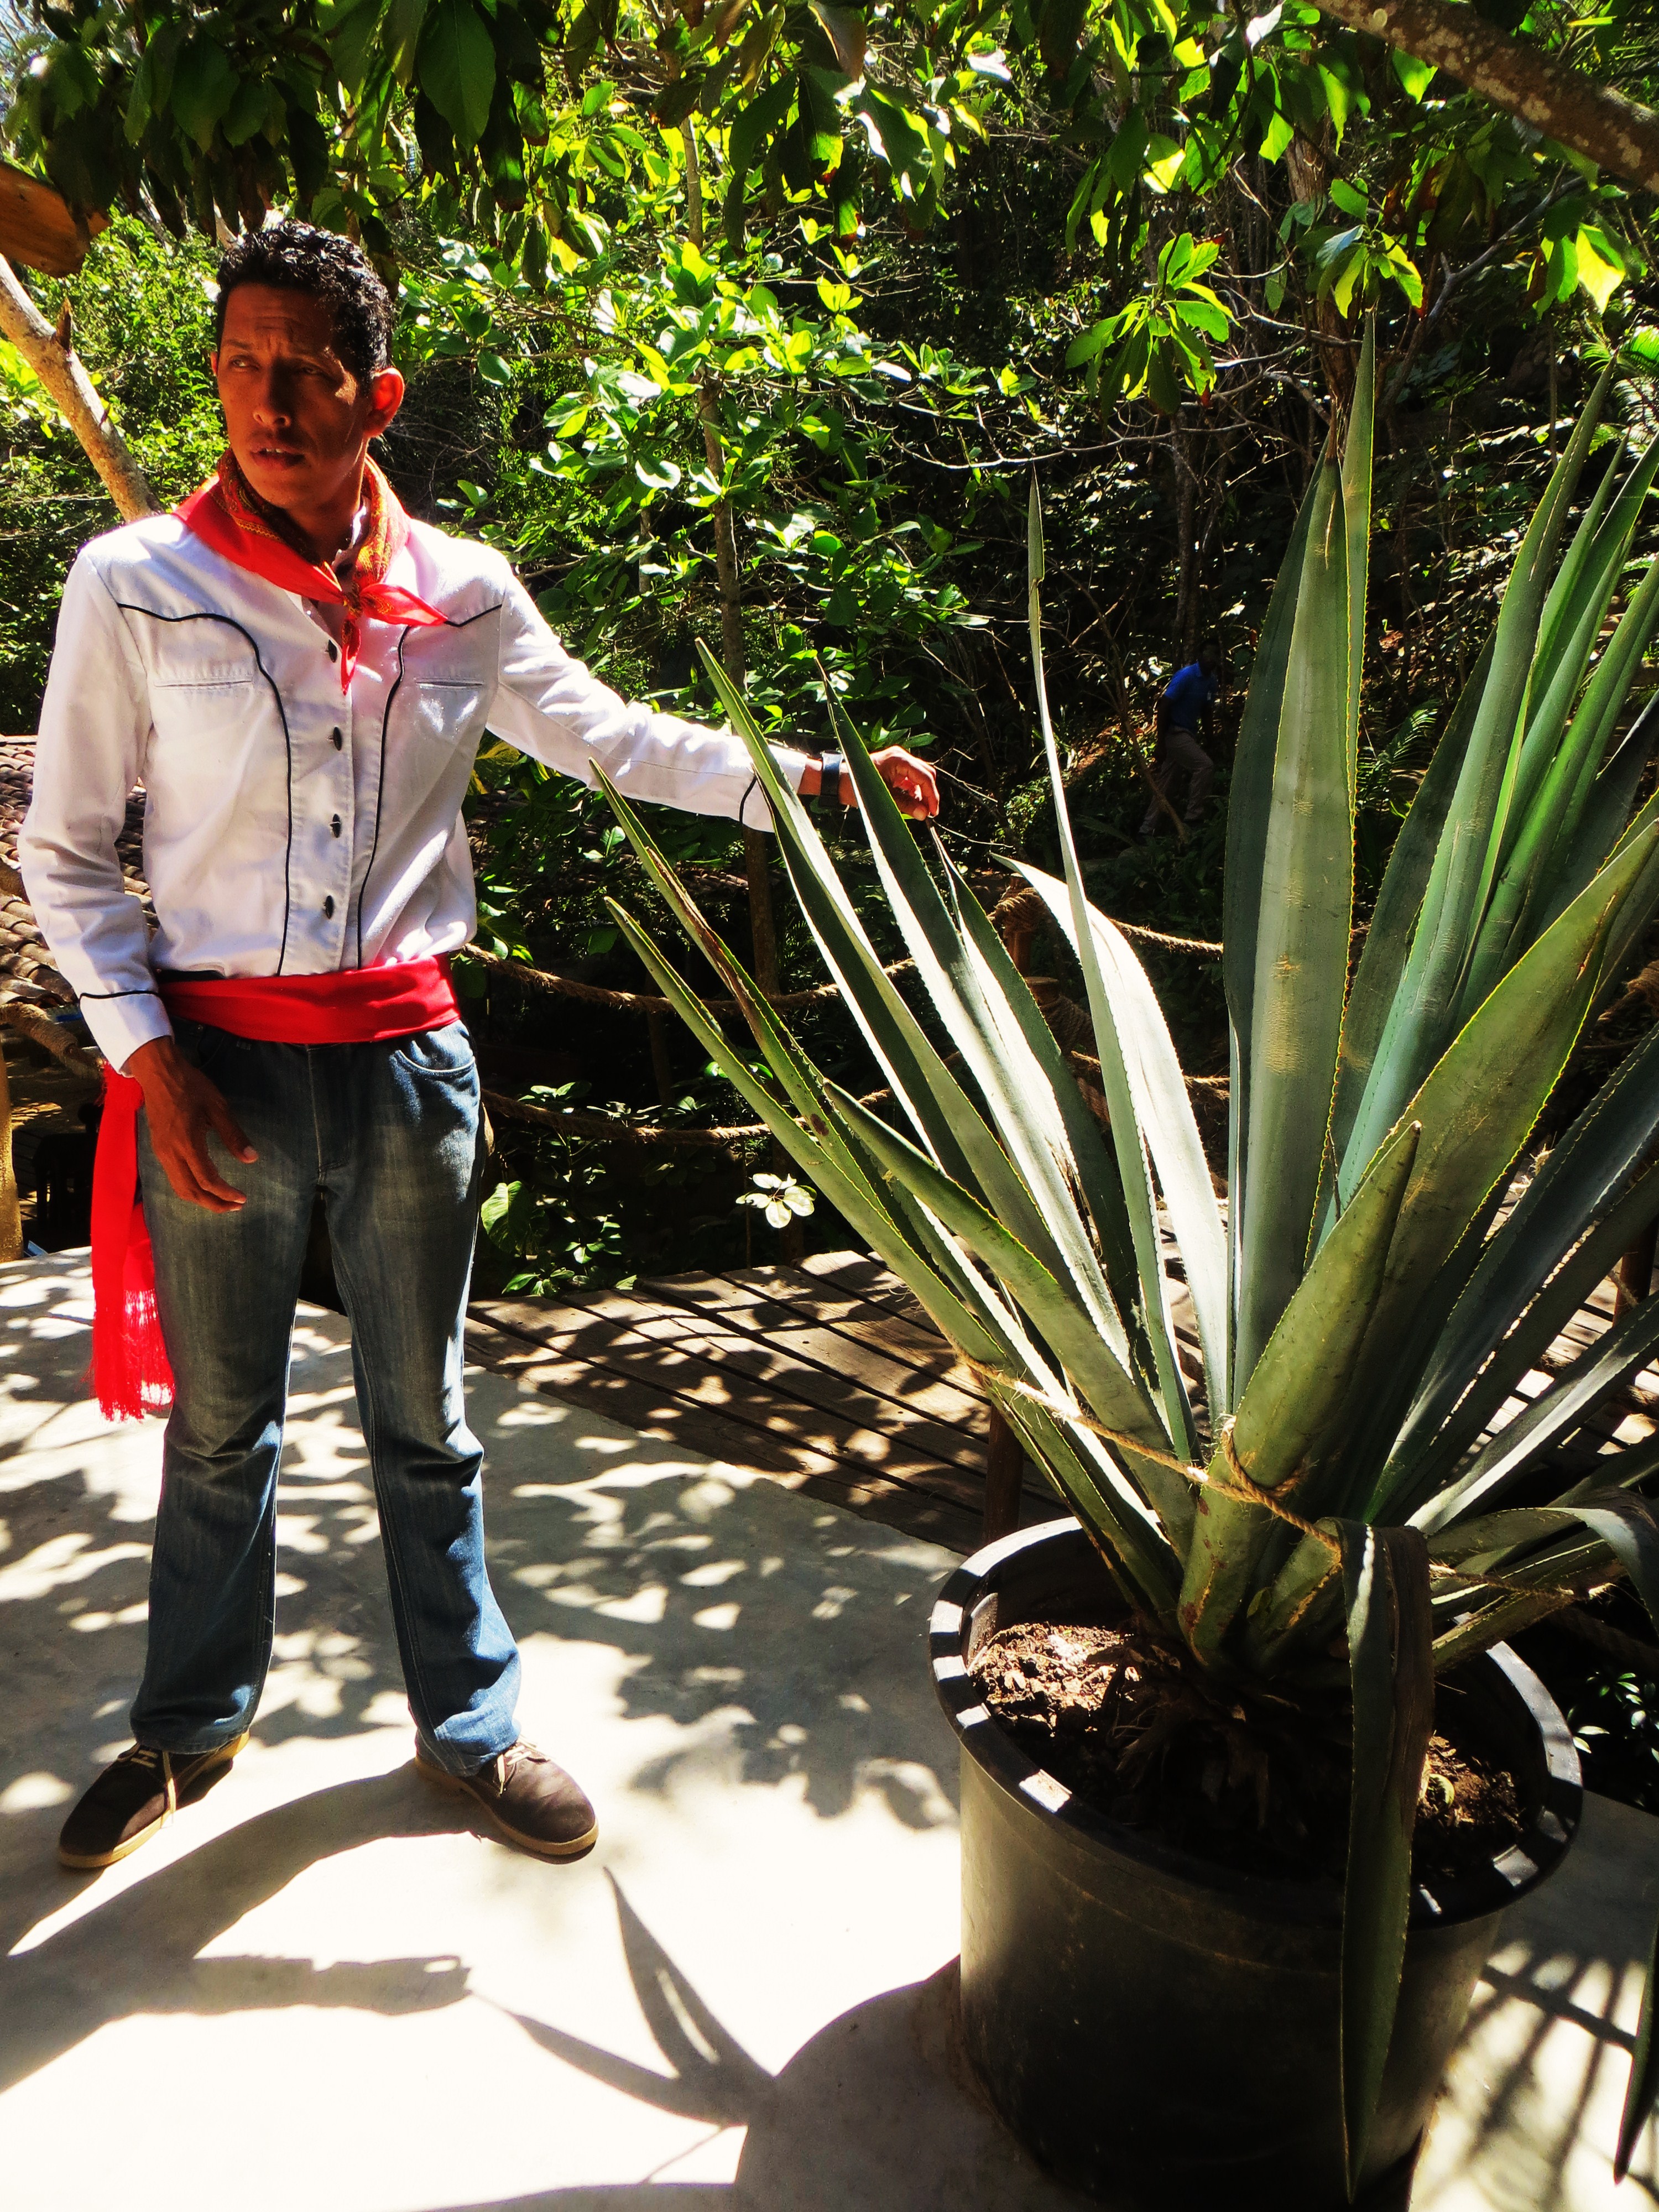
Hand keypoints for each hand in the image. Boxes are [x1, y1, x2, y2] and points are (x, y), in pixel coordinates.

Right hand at [127, 1036, 257, 1212]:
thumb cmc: (191, 1087)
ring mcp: (161, 1152)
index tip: (242, 1198)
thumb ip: (233, 1135)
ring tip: (221, 1201)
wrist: (158, 1073)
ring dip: (200, 1199)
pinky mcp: (158, 1148)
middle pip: (190, 1192)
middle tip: (235, 1207)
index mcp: (188, 1143)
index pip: (207, 1180)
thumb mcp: (218, 1107)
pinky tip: (202, 1186)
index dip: (226, 1193)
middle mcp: (171, 1153)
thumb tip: (251, 1159)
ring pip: (179, 1187)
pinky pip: (173, 1177)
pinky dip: (189, 1188)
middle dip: (213, 1204)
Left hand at [801, 746, 940, 819]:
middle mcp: (900, 757)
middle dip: (929, 793)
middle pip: (926, 774)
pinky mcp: (894, 769)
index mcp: (899, 759)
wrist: (838, 781)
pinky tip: (911, 804)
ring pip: (919, 777)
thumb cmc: (856, 785)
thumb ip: (905, 805)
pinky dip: (913, 792)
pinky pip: (910, 780)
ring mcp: (897, 762)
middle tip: (929, 812)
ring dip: (921, 793)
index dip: (932, 795)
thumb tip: (923, 814)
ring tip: (919, 811)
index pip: (925, 777)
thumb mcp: (883, 798)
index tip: (934, 812)